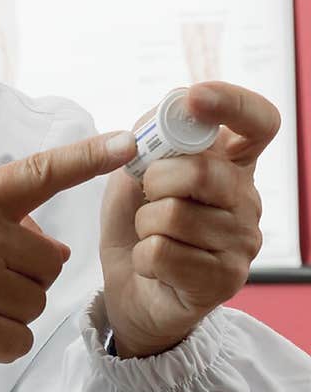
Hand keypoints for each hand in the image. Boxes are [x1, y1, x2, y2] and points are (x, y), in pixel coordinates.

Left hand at [100, 82, 279, 358]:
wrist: (133, 293)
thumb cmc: (138, 227)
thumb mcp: (134, 173)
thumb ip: (154, 137)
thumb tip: (175, 104)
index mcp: (232, 165)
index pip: (259, 122)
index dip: (232, 103)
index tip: (194, 98)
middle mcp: (248, 199)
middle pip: (204, 171)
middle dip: (156, 181)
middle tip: (148, 198)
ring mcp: (243, 241)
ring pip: (175, 216)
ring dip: (144, 226)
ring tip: (152, 237)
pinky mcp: (226, 280)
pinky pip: (164, 253)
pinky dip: (143, 257)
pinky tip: (155, 265)